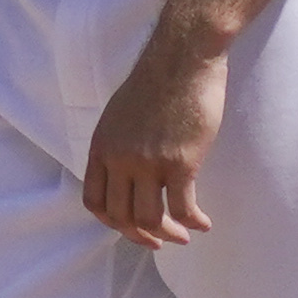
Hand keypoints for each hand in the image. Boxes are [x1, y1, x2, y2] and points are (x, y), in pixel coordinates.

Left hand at [82, 37, 227, 248]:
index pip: (94, 201)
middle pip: (121, 216)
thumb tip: (126, 171)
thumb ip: (118, 144)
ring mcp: (148, 162)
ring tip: (183, 235)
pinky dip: (193, 222)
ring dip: (168, 234)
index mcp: (101, 146)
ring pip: (150, 219)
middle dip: (141, 236)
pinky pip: (182, 208)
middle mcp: (119, 158)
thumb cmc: (157, 80)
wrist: (183, 56)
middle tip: (160, 241)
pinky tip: (203, 223)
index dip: (111, 222)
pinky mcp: (179, 162)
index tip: (130, 227)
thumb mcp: (120, 114)